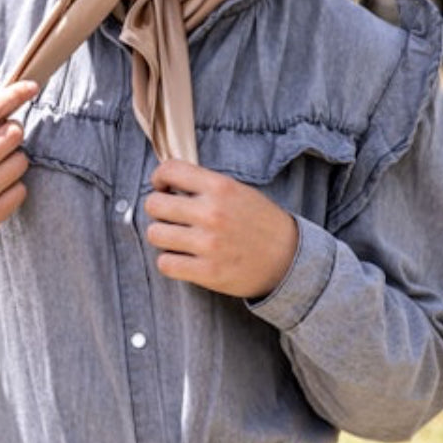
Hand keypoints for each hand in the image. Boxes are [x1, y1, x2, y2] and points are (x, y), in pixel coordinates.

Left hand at [144, 158, 297, 298]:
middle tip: (170, 216)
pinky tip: (182, 258)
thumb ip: (204, 185)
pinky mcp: (208, 272)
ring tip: (177, 238)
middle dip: (158, 210)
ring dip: (162, 236)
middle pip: (154, 204)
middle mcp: (212, 213)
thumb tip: (165, 182)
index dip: (159, 178)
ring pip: (154, 234)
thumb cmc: (259, 223)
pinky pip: (165, 264)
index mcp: (220, 187)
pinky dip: (169, 261)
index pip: (169, 170)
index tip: (163, 187)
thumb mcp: (238, 191)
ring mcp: (209, 244)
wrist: (289, 259)